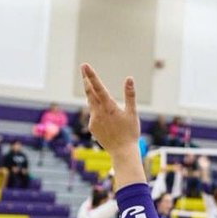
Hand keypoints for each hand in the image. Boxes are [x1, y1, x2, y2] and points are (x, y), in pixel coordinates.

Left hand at [81, 64, 145, 187]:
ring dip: (91, 93)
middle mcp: (98, 112)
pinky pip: (93, 115)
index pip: (98, 87)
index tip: (85, 65)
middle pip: (90, 92)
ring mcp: (93, 120)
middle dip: (87, 80)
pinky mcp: (92, 127)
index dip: (91, 75)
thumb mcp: (132, 113)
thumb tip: (129, 79)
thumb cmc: (130, 132)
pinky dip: (97, 111)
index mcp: (109, 107)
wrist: (122, 152)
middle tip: (83, 69)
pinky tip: (105, 117)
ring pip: (91, 103)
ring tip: (90, 85)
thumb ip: (130, 95)